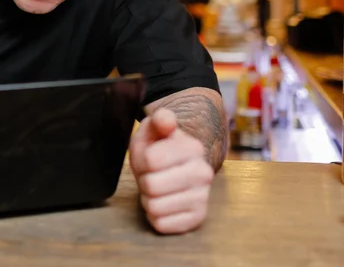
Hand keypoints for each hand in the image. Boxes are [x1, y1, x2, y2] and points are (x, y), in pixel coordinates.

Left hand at [129, 108, 213, 234]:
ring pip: (154, 207)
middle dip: (144, 180)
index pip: (150, 160)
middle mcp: (203, 173)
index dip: (142, 160)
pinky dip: (156, 216)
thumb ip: (159, 120)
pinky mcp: (197, 218)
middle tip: (151, 174)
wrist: (174, 168)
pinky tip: (164, 202)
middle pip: (151, 185)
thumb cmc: (158, 148)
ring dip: (148, 199)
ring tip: (157, 188)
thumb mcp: (153, 130)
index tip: (149, 157)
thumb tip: (165, 119)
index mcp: (192, 148)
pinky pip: (162, 224)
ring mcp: (202, 197)